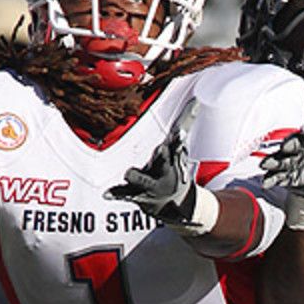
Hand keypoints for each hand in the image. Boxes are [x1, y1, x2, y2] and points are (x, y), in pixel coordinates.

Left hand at [104, 99, 215, 233]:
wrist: (174, 203)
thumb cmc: (174, 170)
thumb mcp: (179, 150)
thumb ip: (185, 125)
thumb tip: (195, 100)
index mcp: (173, 159)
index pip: (177, 146)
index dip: (178, 139)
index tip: (180, 134)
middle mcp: (163, 172)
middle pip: (163, 162)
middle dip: (162, 156)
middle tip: (161, 149)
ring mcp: (150, 185)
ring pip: (142, 180)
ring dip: (137, 176)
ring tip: (130, 173)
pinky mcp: (137, 195)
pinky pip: (125, 194)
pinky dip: (117, 193)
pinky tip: (107, 193)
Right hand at [261, 121, 303, 197]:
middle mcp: (303, 144)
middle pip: (294, 142)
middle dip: (289, 144)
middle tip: (285, 148)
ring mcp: (293, 158)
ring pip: (281, 157)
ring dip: (273, 161)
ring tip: (265, 165)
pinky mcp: (287, 172)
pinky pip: (277, 175)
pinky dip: (271, 179)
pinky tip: (266, 183)